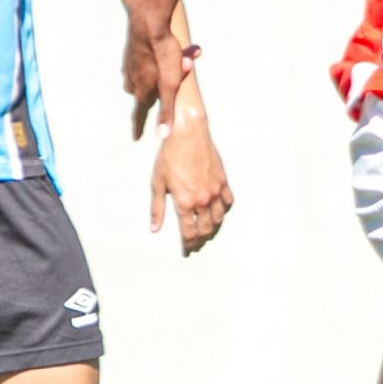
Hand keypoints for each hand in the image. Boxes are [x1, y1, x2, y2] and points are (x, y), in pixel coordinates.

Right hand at [123, 0, 199, 140]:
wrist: (148, 21)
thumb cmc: (163, 53)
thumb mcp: (170, 85)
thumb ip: (167, 110)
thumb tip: (162, 136)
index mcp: (142, 91)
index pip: (139, 115)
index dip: (139, 127)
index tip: (136, 138)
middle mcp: (132, 80)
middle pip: (143, 95)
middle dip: (156, 93)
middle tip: (172, 82)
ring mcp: (129, 65)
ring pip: (141, 77)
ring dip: (155, 76)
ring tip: (170, 66)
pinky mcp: (131, 51)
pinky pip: (143, 61)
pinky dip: (153, 60)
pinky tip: (161, 50)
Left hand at [149, 111, 234, 254]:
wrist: (187, 134)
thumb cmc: (169, 156)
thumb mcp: (157, 182)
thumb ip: (157, 208)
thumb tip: (155, 228)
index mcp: (185, 202)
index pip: (189, 232)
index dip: (188, 243)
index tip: (187, 249)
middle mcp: (203, 200)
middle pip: (206, 229)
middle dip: (201, 239)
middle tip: (196, 243)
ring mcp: (215, 191)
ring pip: (218, 219)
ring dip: (213, 228)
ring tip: (206, 231)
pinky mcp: (222, 181)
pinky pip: (228, 202)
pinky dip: (223, 210)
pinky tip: (218, 211)